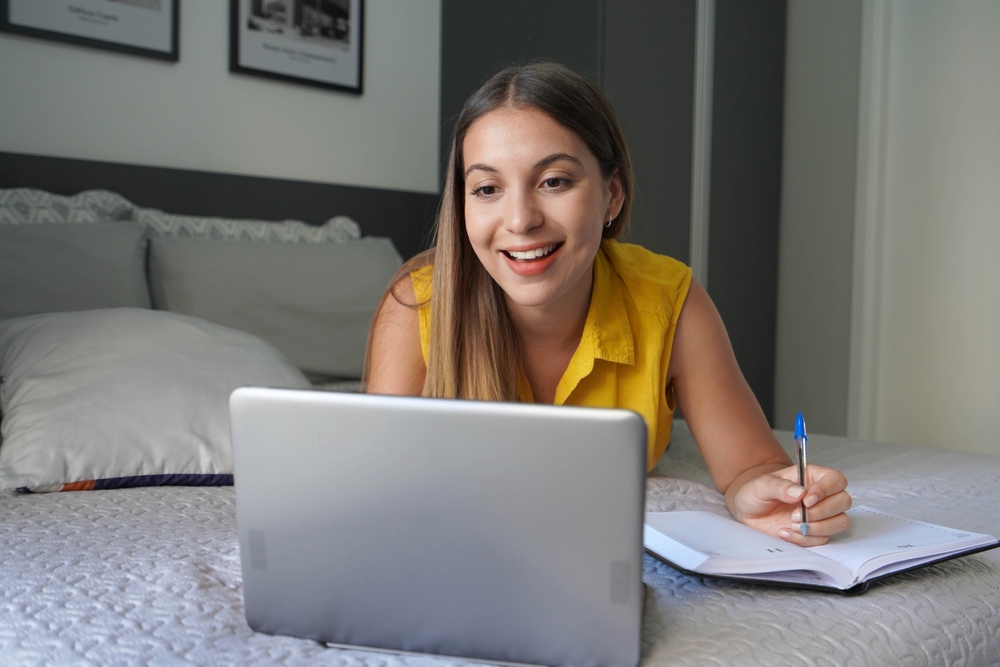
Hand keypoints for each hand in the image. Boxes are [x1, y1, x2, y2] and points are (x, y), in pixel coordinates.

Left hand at [727, 464, 851, 545]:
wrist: (748, 513)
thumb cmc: (756, 493)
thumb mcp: (762, 485)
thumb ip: (780, 486)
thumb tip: (799, 492)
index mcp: (811, 477)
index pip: (835, 479)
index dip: (826, 490)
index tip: (806, 500)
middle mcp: (821, 495)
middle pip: (844, 501)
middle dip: (822, 511)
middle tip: (796, 515)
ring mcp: (821, 514)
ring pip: (841, 522)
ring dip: (818, 527)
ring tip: (791, 524)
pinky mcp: (817, 531)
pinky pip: (823, 538)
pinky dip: (804, 539)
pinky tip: (786, 531)